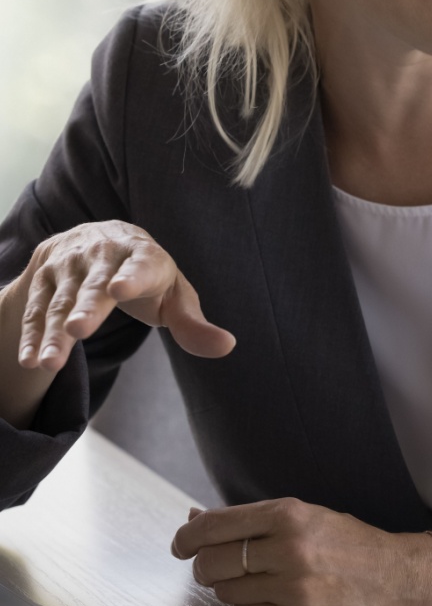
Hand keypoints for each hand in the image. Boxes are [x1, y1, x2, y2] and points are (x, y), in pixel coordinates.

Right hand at [15, 220, 234, 373]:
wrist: (100, 240)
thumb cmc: (149, 277)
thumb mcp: (176, 296)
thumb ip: (195, 324)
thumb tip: (228, 347)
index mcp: (145, 256)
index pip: (140, 266)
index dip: (131, 277)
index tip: (120, 289)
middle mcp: (103, 255)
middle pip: (94, 286)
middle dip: (85, 308)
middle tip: (78, 331)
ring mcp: (70, 265)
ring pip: (60, 302)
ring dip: (52, 334)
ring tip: (48, 364)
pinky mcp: (44, 279)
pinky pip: (35, 311)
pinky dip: (31, 337)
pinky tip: (30, 362)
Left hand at [171, 498, 431, 605]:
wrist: (393, 575)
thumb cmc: (347, 540)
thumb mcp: (303, 514)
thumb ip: (249, 518)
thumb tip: (195, 518)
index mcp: (289, 515)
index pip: (214, 527)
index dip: (187, 537)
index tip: (181, 542)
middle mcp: (288, 549)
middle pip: (210, 563)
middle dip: (204, 564)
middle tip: (213, 562)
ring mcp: (290, 588)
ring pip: (223, 591)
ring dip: (227, 585)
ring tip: (252, 576)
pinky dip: (246, 604)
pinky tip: (268, 593)